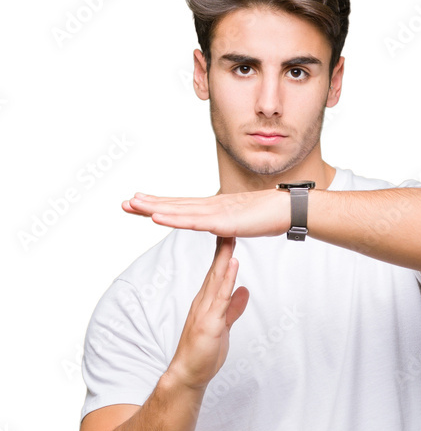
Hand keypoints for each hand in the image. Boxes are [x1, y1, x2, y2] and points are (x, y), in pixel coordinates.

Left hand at [122, 187, 288, 237]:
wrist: (286, 210)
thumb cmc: (267, 215)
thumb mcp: (239, 221)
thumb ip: (226, 224)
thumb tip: (220, 227)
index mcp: (212, 208)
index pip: (180, 206)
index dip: (158, 204)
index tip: (138, 202)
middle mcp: (209, 206)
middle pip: (173, 205)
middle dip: (148, 204)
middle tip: (125, 203)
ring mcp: (214, 212)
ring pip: (178, 210)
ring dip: (154, 207)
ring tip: (133, 204)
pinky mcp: (221, 221)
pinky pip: (192, 221)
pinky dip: (173, 219)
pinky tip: (157, 217)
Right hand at [166, 236, 249, 391]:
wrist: (188, 375)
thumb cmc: (203, 354)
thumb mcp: (224, 326)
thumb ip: (233, 308)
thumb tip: (243, 291)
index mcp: (207, 302)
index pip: (217, 273)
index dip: (223, 253)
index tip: (230, 233)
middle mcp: (203, 302)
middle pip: (215, 269)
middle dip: (222, 246)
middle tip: (228, 222)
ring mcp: (205, 311)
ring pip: (217, 279)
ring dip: (224, 256)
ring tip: (230, 236)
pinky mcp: (209, 322)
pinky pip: (220, 297)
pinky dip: (227, 279)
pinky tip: (232, 264)